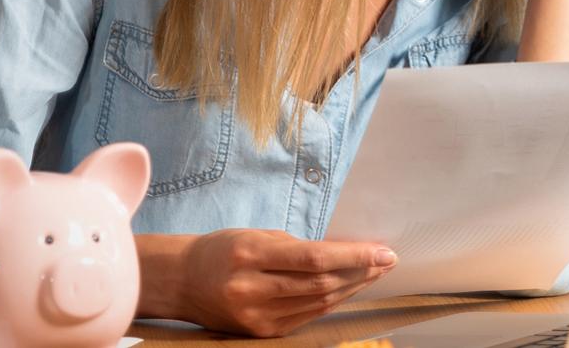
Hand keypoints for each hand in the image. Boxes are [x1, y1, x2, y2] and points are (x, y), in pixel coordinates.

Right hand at [171, 229, 396, 336]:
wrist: (181, 281)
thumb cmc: (222, 250)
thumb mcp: (256, 236)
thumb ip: (297, 247)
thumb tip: (345, 254)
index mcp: (250, 255)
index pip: (315, 258)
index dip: (355, 257)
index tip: (384, 252)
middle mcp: (251, 289)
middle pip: (321, 283)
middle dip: (361, 272)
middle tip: (386, 261)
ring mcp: (255, 316)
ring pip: (318, 302)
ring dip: (352, 287)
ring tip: (374, 273)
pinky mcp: (260, 333)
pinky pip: (306, 316)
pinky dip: (330, 301)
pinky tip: (347, 289)